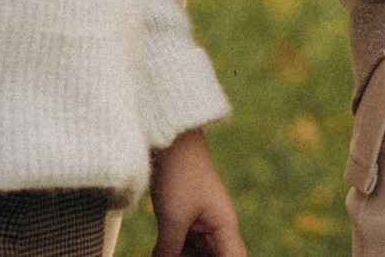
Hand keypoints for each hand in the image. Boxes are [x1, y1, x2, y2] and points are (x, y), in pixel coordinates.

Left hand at [147, 129, 244, 256]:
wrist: (170, 139)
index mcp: (225, 227)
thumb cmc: (179, 174)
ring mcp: (201, 223)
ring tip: (164, 255)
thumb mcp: (173, 219)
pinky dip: (173, 254)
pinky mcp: (185, 217)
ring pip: (197, 256)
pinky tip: (160, 255)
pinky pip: (183, 247)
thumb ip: (169, 251)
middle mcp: (217, 228)